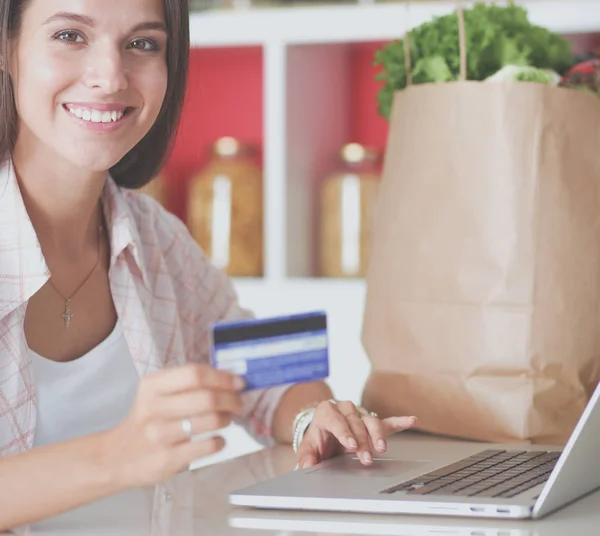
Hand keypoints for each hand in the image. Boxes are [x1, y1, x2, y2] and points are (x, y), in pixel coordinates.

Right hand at [104, 363, 244, 488]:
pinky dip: (219, 442)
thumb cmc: (146, 420)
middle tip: (238, 403)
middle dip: (230, 399)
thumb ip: (186, 384)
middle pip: (205, 397)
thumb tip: (228, 379)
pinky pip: (205, 447)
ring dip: (226, 419)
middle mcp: (153, 408)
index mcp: (153, 386)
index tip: (238, 382)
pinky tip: (218, 440)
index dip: (222, 377)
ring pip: (208, 421)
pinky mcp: (167, 459)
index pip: (195, 374)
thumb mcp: (156, 394)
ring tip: (227, 419)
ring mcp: (159, 435)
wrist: (117, 456)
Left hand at [296, 400, 415, 468]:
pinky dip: (399, 422)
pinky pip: (386, 422)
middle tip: (366, 458)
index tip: (350, 444)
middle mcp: (344, 409)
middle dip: (362, 441)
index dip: (344, 432)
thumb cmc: (317, 439)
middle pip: (355, 423)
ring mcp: (359, 414)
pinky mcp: (371, 421)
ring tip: (382, 448)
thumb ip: (306, 457)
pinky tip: (410, 420)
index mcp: (327, 412)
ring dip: (377, 435)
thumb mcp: (308, 447)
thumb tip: (306, 466)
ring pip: (371, 421)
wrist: (324, 432)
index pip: (336, 420)